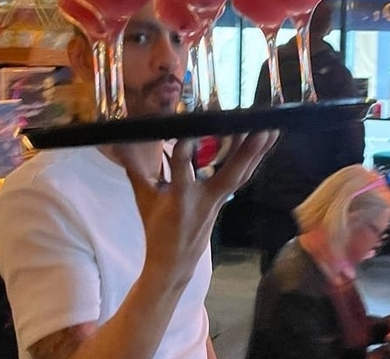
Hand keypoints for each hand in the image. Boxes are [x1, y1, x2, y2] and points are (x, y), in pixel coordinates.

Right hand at [120, 131, 279, 285]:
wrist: (174, 262)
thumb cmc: (157, 228)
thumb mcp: (142, 198)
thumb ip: (134, 167)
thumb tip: (116, 141)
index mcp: (179, 198)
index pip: (182, 170)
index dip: (186, 151)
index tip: (190, 131)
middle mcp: (204, 199)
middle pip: (230, 174)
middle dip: (245, 151)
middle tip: (261, 127)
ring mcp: (218, 201)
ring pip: (242, 174)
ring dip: (258, 152)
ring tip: (273, 128)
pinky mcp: (224, 200)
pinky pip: (242, 177)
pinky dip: (254, 159)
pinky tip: (265, 142)